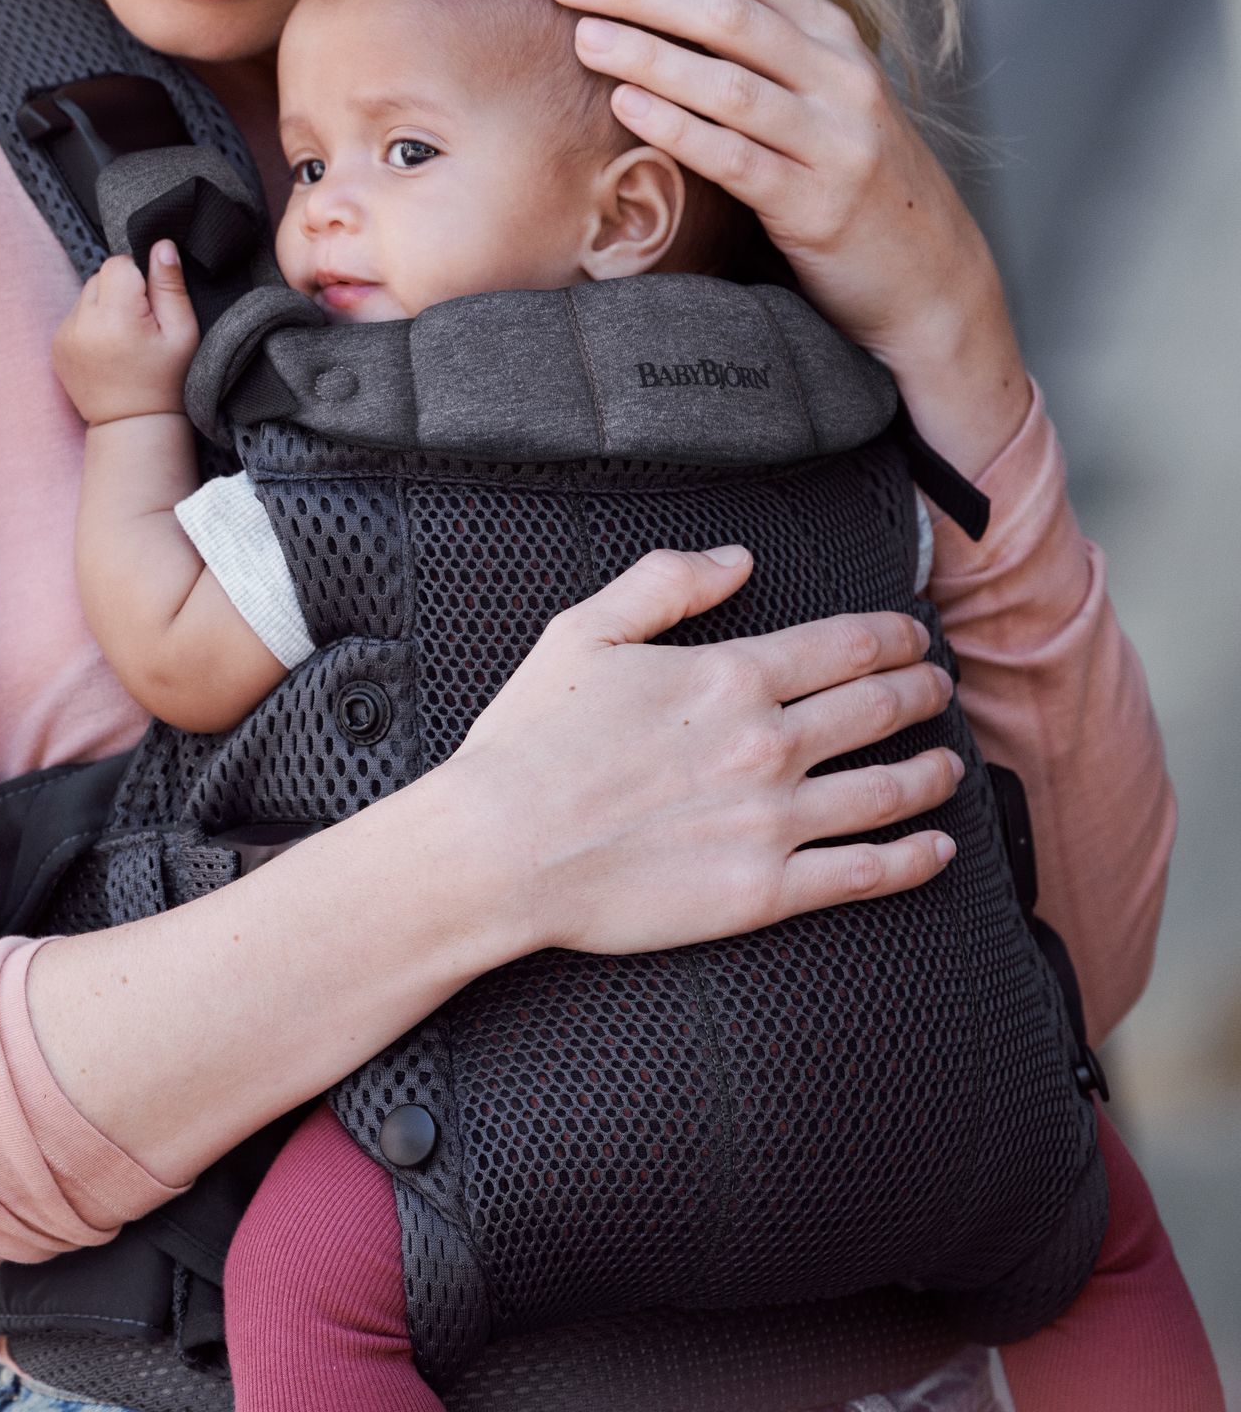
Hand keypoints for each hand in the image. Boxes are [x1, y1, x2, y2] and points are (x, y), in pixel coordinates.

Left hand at [52, 240, 196, 424]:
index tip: (152, 305)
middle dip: (121, 290)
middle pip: (100, 276)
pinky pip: (75, 316)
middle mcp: (82, 323)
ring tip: (123, 337)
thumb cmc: (165, 381)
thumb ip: (170, 285)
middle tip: (140, 323)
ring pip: (86, 294)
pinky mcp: (56, 346)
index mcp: (116, 316)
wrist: (131, 425)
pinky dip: (91, 323)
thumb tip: (161, 244)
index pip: (119, 263)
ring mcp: (64, 335)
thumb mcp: (182, 332)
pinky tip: (108, 347)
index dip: (139, 277)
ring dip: (105, 305)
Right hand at [430, 545, 964, 957]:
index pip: (846, 646)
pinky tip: (938, 847)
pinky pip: (868, 872)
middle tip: (938, 687)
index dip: (894, 636)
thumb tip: (737, 558)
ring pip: (890, 789)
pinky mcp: (766, 891)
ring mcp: (774, 821)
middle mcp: (768, 744)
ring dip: (933, 771)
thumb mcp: (581, 633)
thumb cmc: (529, 742)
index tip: (913, 636)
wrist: (500, 849)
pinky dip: (918, 858)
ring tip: (948, 763)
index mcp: (729, 676)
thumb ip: (665, 584)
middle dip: (922, 691)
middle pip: (880, 709)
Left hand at [546, 0, 1028, 475]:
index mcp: (829, 32)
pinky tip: (624, 109)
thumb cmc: (843, 164)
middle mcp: (838, 72)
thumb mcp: (820, 79)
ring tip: (581, 36)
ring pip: (731, 80)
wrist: (927, 270)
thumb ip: (769, 11)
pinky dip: (680, 129)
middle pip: (728, 9)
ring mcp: (833, 139)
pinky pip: (739, 159)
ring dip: (651, 54)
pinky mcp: (816, 205)